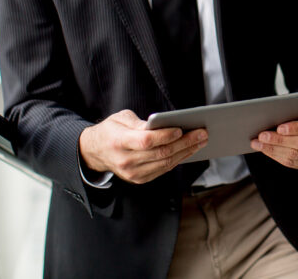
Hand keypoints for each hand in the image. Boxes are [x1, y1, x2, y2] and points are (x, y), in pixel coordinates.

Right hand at [79, 109, 206, 184]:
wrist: (95, 152)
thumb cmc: (111, 130)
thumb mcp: (120, 118)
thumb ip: (139, 122)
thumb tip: (162, 125)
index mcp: (119, 142)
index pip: (146, 141)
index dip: (164, 136)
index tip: (180, 129)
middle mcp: (126, 160)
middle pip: (160, 153)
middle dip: (184, 143)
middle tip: (202, 133)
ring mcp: (132, 173)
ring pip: (165, 163)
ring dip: (186, 152)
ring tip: (201, 141)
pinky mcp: (139, 179)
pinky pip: (163, 170)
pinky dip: (178, 160)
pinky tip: (189, 150)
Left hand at [250, 101, 297, 169]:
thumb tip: (279, 107)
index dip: (296, 128)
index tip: (279, 127)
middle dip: (280, 140)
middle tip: (261, 135)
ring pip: (297, 155)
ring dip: (274, 150)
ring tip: (258, 143)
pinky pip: (295, 163)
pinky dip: (278, 157)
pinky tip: (266, 150)